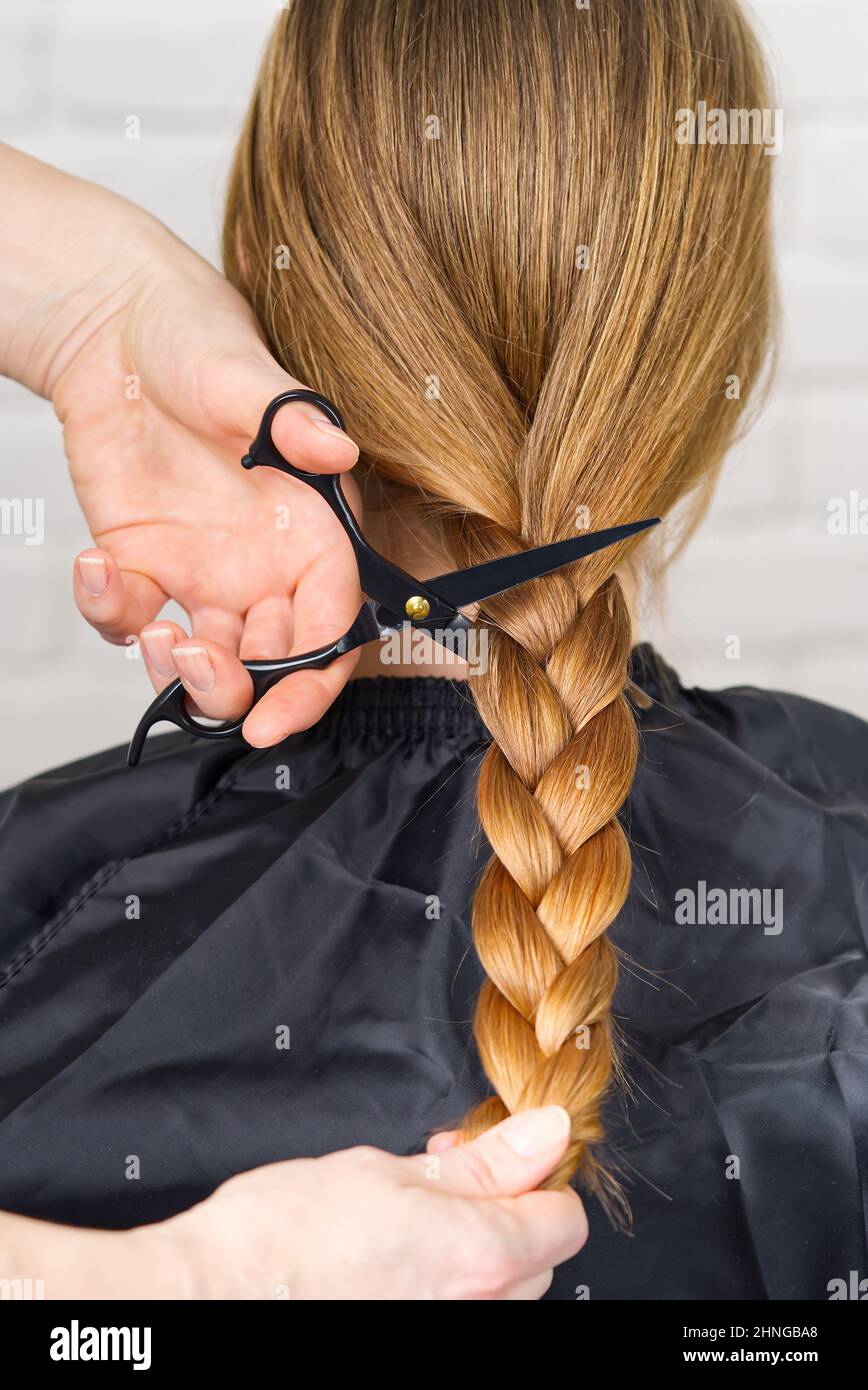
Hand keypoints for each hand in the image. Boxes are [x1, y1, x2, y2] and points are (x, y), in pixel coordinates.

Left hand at [55, 220, 363, 745]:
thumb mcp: (245, 373)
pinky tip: (98, 566)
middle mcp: (266, 565)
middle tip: (204, 670)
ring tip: (157, 635)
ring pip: (209, 662)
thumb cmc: (197, 339)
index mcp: (314, 531)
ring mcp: (204, 571)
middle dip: (244, 689)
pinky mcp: (142, 564)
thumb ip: (291, 418)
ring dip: (185, 676)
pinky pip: (131, 620)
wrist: (116, 326)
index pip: (331, 627)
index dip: (312, 681)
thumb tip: (337, 449)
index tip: (279, 715)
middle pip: (274, 663)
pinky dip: (112, 616)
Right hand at [156, 1106, 586, 1299]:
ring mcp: (444, 1339)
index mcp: (479, 1256)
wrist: (215, 1294)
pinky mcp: (413, 1352)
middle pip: (535, 1262)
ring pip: (496, 1295)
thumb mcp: (387, 1170)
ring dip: (470, 1254)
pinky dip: (438, 1287)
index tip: (499, 1157)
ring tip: (407, 1222)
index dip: (536, 1178)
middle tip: (443, 1180)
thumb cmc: (284, 1235)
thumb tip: (544, 1135)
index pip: (564, 1220)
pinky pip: (454, 1313)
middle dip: (504, 1214)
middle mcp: (474, 1313)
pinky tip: (390, 1264)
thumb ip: (480, 1164)